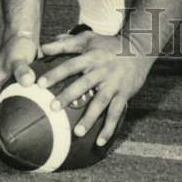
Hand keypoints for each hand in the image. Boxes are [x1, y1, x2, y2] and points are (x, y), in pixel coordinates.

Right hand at [0, 32, 38, 152]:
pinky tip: (25, 126)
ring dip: (3, 128)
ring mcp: (1, 90)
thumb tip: (27, 81)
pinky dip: (14, 117)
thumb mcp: (19, 57)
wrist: (22, 35)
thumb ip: (22, 69)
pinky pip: (10, 107)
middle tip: (2, 153)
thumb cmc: (18, 46)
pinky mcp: (10, 88)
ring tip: (12, 145)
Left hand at [40, 29, 149, 147]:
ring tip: (78, 132)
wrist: (141, 47)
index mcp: (92, 57)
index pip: (70, 65)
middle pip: (83, 84)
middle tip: (53, 108)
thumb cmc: (110, 44)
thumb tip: (43, 48)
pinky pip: (116, 113)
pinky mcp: (124, 94)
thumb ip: (66, 43)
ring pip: (101, 101)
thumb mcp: (89, 39)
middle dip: (68, 96)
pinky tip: (100, 142)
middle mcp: (102, 70)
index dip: (56, 74)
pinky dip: (109, 128)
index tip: (40, 84)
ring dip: (90, 117)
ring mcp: (114, 84)